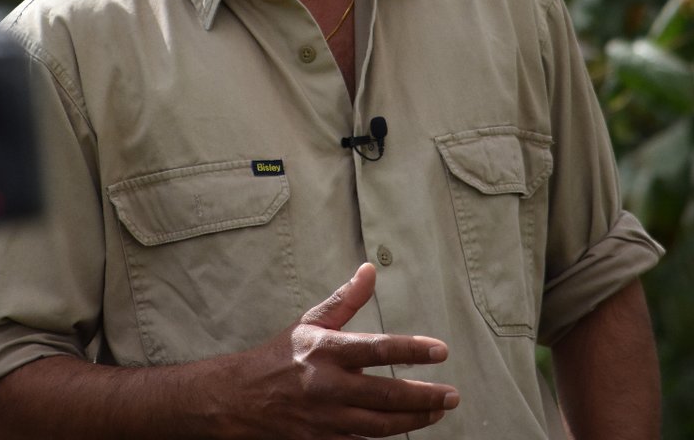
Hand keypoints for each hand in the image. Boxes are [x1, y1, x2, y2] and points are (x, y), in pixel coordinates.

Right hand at [198, 263, 459, 438]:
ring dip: (413, 421)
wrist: (241, 399)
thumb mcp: (310, 321)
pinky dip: (387, 436)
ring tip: (437, 412)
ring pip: (380, 426)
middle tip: (452, 395)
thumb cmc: (281, 355)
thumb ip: (345, 300)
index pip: (377, 348)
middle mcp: (328, 386)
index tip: (440, 350)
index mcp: (327, 351)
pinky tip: (406, 429)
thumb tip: (370, 270)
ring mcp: (327, 419)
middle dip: (424, 397)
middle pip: (386, 395)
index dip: (412, 350)